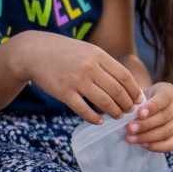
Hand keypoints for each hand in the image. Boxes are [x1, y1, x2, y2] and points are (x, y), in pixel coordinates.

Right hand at [7, 32, 145, 122]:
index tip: (139, 100)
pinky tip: (100, 121)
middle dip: (127, 104)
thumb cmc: (65, 52)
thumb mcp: (87, 50)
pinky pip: (84, 110)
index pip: (124, 76)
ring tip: (118, 116)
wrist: (34, 52)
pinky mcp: (64, 92)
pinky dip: (95, 118)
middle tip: (130, 111)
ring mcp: (76, 80)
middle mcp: (89, 67)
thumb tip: (127, 83)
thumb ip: (105, 64)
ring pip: (104, 102)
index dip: (134, 90)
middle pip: (117, 91)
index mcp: (98, 55)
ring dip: (114, 112)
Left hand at [127, 81, 172, 152]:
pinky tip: (143, 145)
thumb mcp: (139, 95)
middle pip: (165, 116)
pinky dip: (156, 146)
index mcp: (169, 91)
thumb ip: (136, 102)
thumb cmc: (142, 100)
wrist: (149, 108)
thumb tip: (128, 115)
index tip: (139, 113)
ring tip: (131, 138)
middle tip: (130, 128)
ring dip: (147, 136)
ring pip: (167, 131)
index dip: (153, 106)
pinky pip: (170, 144)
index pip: (164, 97)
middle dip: (146, 124)